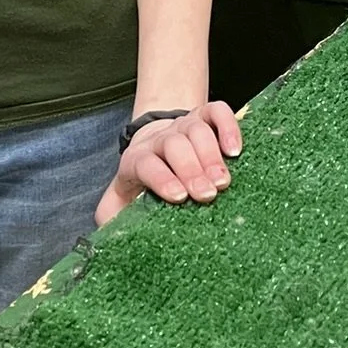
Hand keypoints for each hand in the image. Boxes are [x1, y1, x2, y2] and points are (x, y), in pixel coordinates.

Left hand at [95, 102, 241, 224]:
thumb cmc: (142, 183)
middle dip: (191, 169)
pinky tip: (235, 150)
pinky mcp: (204, 116)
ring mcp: (183, 125)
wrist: (155, 144)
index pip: (145, 164)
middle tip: (207, 194)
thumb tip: (113, 235)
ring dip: (211, 155)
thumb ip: (112, 216)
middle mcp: (160, 139)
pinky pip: (217, 111)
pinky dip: (227, 126)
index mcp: (136, 160)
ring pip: (196, 130)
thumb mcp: (120, 200)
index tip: (178, 197)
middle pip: (174, 145)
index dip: (161, 178)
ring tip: (223, 182)